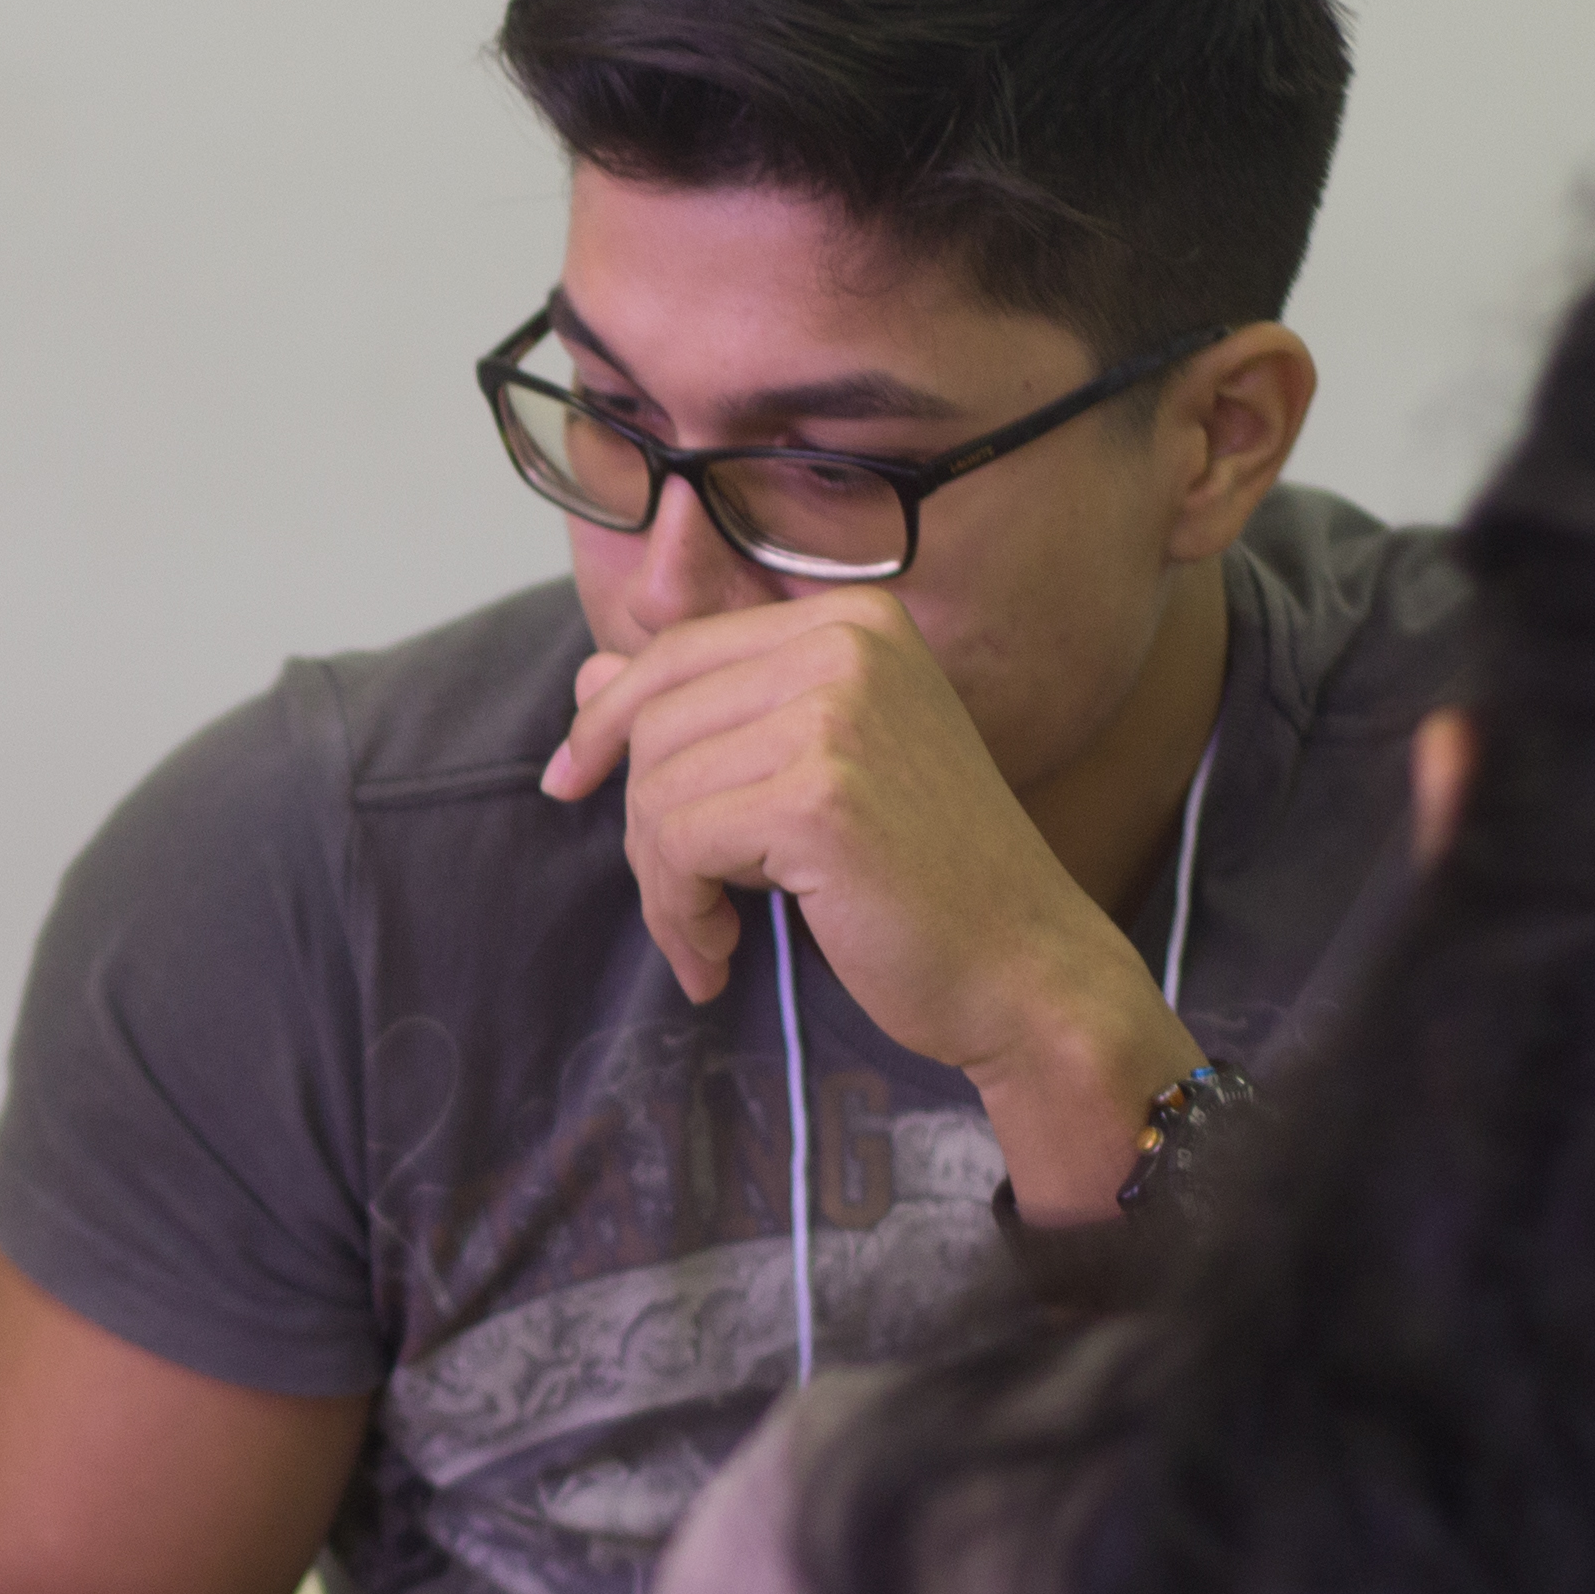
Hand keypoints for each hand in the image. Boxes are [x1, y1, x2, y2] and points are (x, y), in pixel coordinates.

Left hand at [540, 592, 1199, 1219]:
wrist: (1026, 971)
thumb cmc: (925, 881)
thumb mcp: (815, 770)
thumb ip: (714, 713)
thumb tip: (592, 671)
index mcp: (853, 622)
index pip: (678, 653)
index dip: (607, 720)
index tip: (569, 781)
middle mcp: (848, 645)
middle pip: (656, 723)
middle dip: (646, 830)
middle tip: (686, 909)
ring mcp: (837, 715)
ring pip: (657, 790)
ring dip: (665, 887)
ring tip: (711, 940)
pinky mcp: (819, 797)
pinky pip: (679, 845)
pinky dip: (680, 914)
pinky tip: (722, 956)